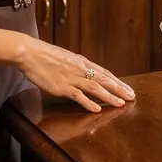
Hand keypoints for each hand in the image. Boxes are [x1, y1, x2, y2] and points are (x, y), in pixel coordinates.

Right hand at [17, 36, 134, 113]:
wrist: (29, 52)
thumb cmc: (45, 55)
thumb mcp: (66, 58)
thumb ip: (76, 66)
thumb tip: (85, 72)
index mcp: (82, 62)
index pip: (105, 73)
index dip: (117, 81)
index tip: (128, 88)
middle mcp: (80, 69)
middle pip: (104, 79)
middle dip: (119, 89)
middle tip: (132, 97)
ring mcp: (71, 77)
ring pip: (95, 87)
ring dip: (110, 96)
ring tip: (121, 104)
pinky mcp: (61, 86)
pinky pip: (78, 95)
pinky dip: (88, 102)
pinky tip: (97, 109)